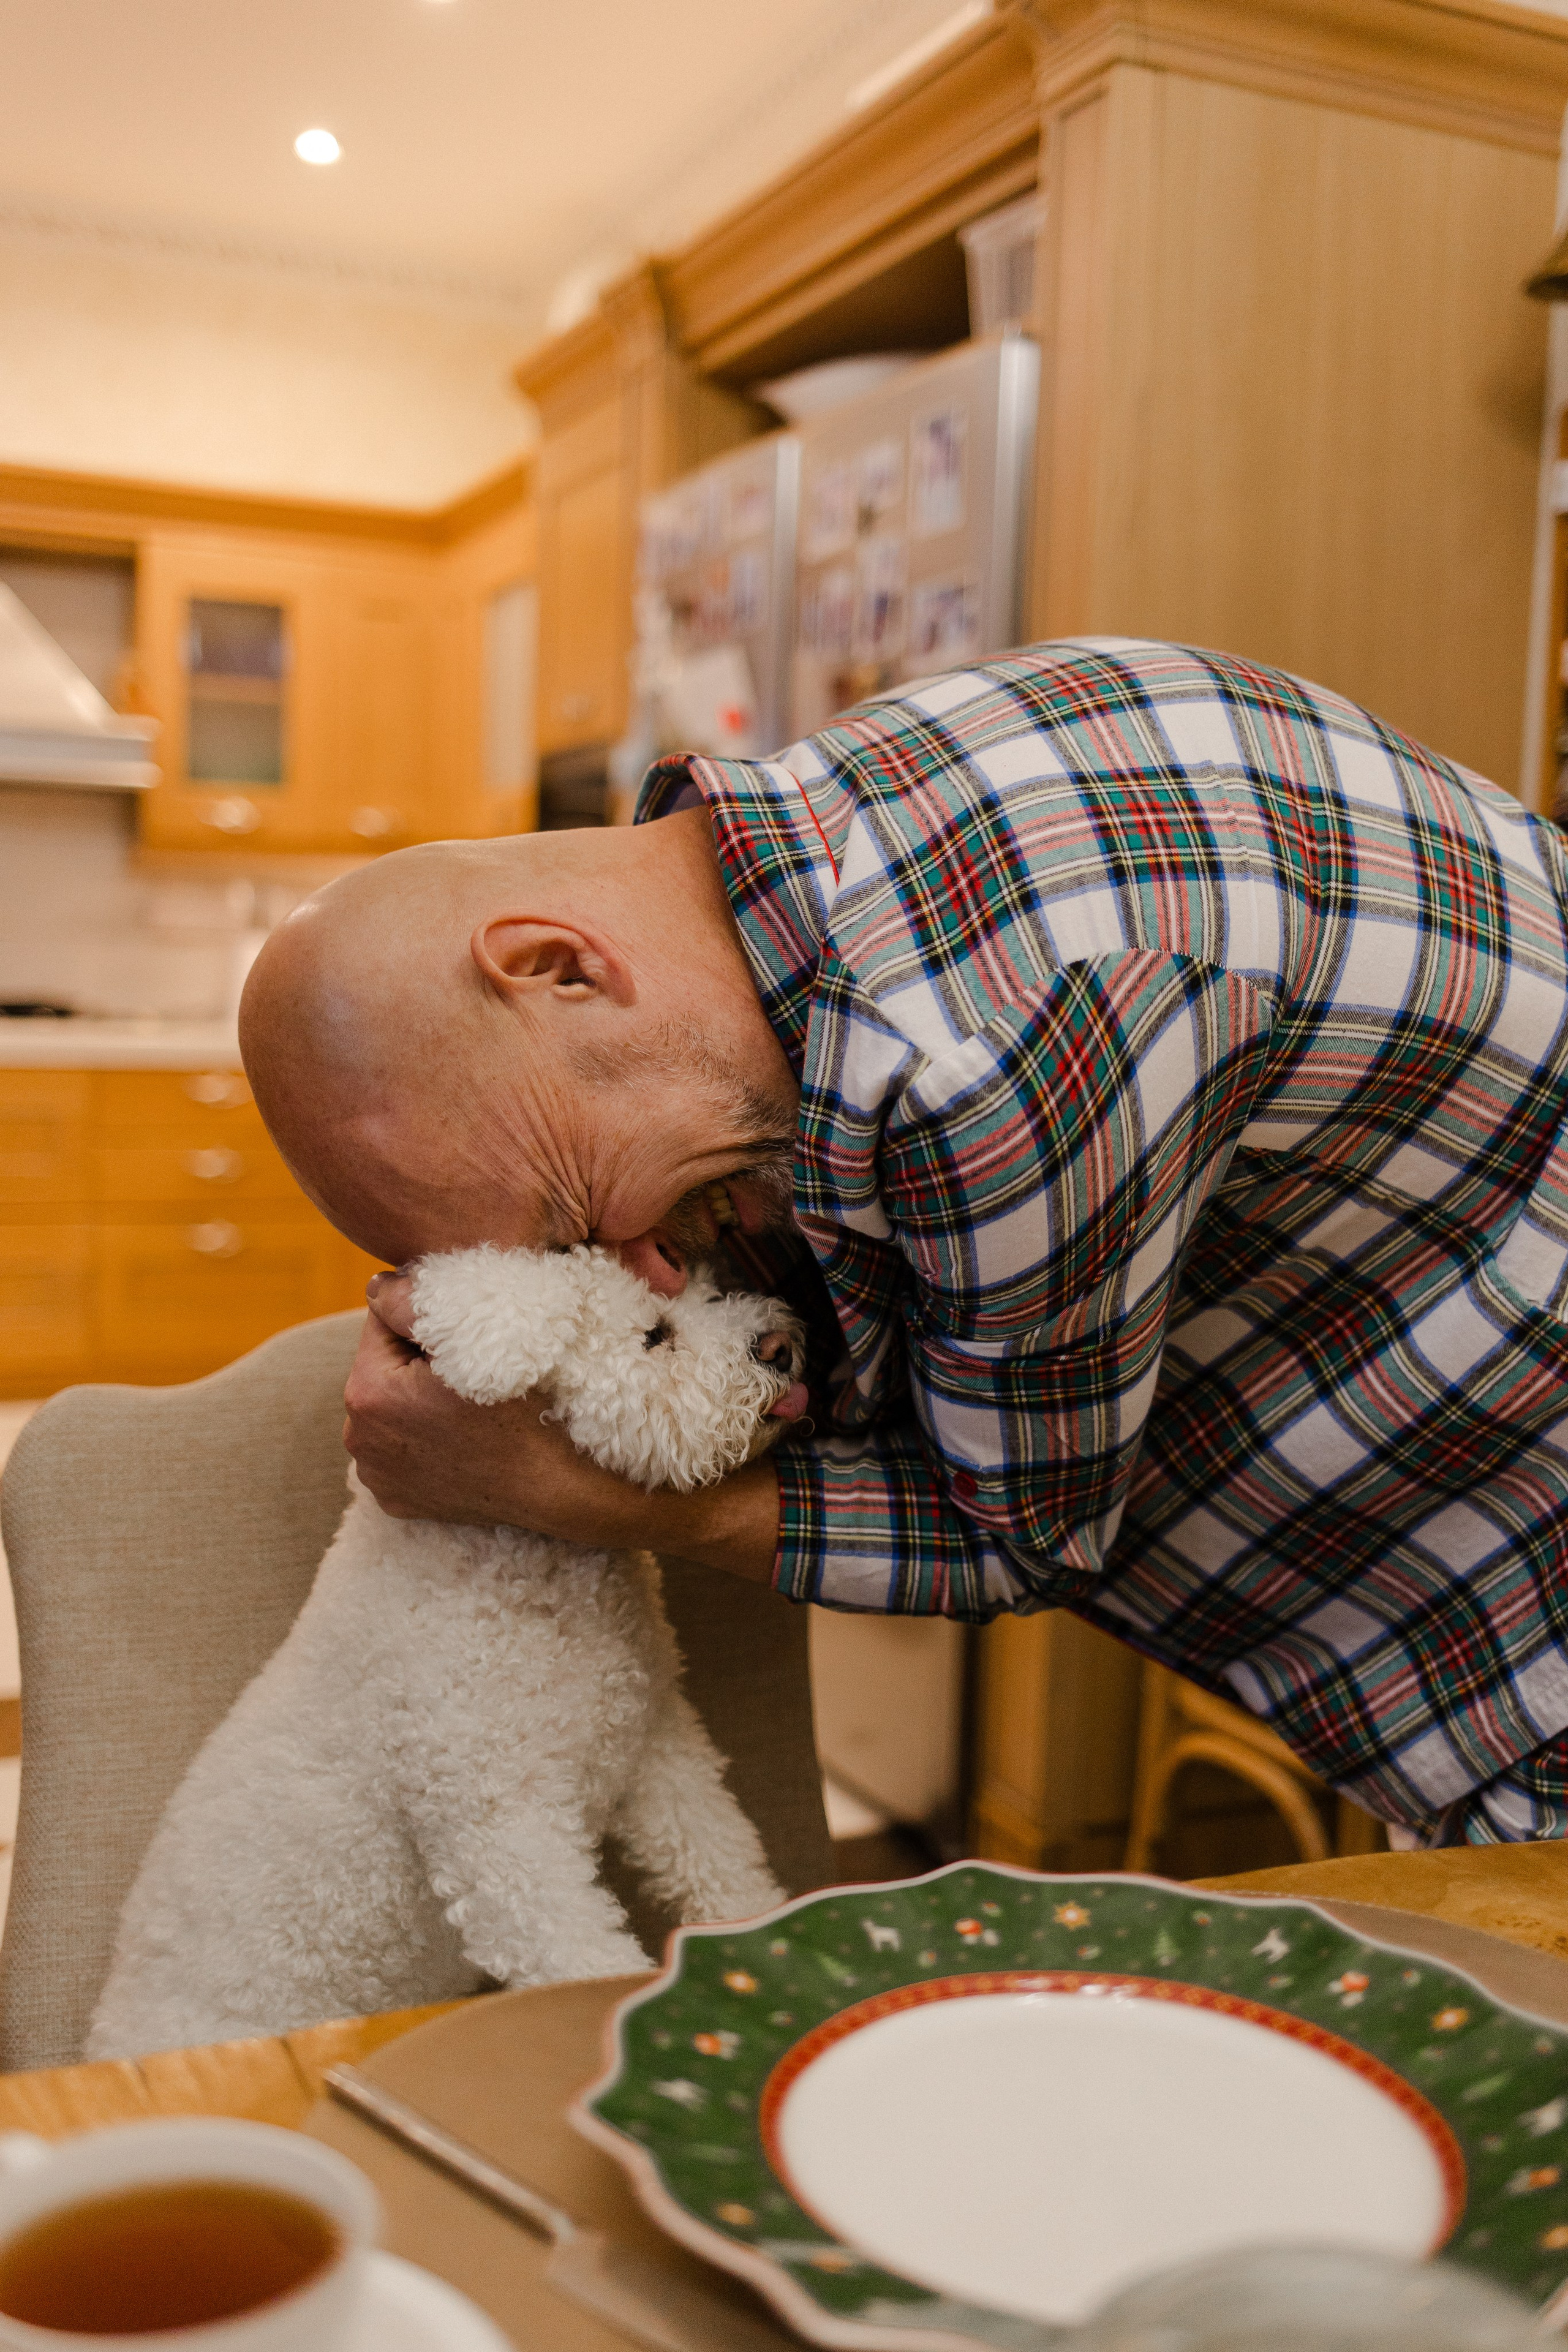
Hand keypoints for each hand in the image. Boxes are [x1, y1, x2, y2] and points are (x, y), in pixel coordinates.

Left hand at [345, 1294, 780, 1577]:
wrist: (562, 1489)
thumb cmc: (529, 1407)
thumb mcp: (478, 1340)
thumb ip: (416, 1302)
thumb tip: (377, 1285)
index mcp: (368, 1391)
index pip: (381, 1323)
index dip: (424, 1317)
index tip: (464, 1327)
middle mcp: (358, 1438)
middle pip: (383, 1368)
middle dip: (416, 1359)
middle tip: (472, 1362)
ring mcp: (375, 1475)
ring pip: (391, 1408)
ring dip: (416, 1398)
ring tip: (468, 1401)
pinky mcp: (394, 1500)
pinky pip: (402, 1449)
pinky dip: (423, 1439)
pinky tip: (460, 1436)